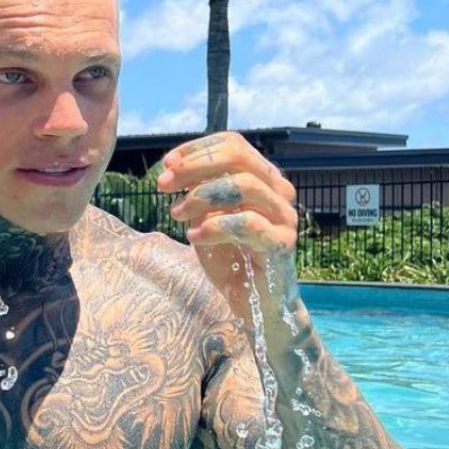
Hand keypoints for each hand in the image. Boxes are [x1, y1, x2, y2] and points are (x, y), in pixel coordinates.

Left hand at [157, 132, 298, 314]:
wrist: (253, 303)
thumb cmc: (230, 257)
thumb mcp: (206, 217)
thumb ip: (199, 191)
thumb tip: (174, 168)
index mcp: (263, 178)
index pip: (234, 145)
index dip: (197, 150)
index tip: (167, 164)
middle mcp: (278, 192)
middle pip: (238, 159)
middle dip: (194, 167)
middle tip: (163, 185)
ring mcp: (284, 217)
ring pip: (243, 186)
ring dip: (201, 196)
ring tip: (176, 213)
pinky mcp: (282, 244)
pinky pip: (248, 224)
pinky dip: (215, 226)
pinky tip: (193, 236)